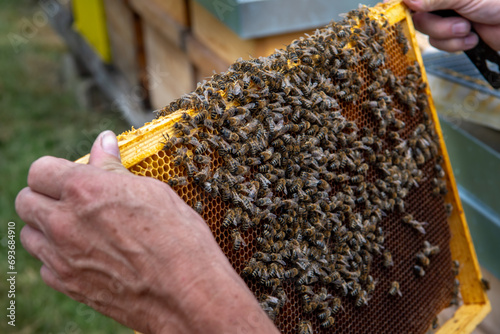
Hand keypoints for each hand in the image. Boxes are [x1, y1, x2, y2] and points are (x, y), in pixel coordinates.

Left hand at [16, 131, 278, 333]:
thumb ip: (115, 169)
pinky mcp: (68, 285)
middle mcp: (64, 222)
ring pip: (29, 233)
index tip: (73, 175)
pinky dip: (57, 257)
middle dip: (45, 195)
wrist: (187, 295)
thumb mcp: (152, 192)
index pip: (40, 170)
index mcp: (85, 189)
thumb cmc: (179, 239)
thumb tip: (103, 142)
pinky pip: (45, 265)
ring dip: (46, 226)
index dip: (56, 171)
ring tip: (80, 227)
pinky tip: (86, 254)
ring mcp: (62, 257)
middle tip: (74, 199)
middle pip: (25, 200)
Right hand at [402, 0, 499, 50]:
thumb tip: (407, 1)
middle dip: (436, 25)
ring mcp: (447, 18)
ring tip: (469, 28)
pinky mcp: (454, 35)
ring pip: (428, 33)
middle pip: (417, 17)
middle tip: (457, 22)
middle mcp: (441, 2)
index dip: (401, 4)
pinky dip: (456, 44)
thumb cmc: (499, 1)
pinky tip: (472, 37)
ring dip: (449, 35)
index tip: (393, 10)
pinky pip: (440, 45)